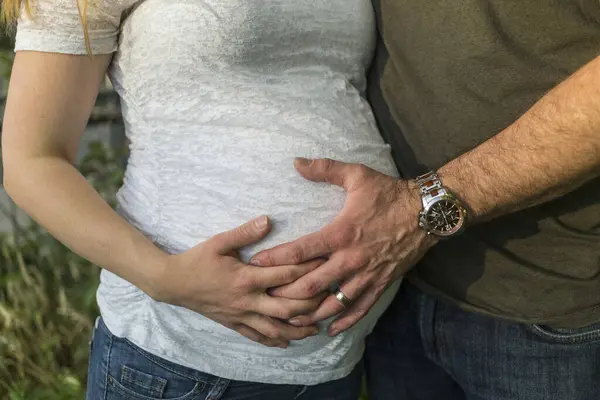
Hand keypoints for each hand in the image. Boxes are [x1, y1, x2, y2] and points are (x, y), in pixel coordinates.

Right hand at [154, 216, 324, 347]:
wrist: (172, 283)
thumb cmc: (197, 260)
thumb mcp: (219, 242)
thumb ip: (245, 232)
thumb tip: (268, 220)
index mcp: (246, 278)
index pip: (286, 275)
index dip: (308, 268)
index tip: (326, 262)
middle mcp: (248, 300)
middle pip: (287, 307)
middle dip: (311, 304)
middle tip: (329, 299)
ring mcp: (241, 315)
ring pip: (275, 328)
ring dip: (298, 329)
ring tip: (316, 327)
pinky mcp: (233, 324)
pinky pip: (257, 336)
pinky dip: (273, 340)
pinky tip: (287, 341)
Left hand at [251, 158, 437, 335]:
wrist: (427, 213)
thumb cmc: (390, 194)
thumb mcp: (358, 175)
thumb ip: (325, 168)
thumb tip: (297, 163)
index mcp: (342, 233)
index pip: (302, 250)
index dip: (276, 259)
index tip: (256, 264)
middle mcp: (352, 259)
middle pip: (313, 284)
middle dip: (287, 292)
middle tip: (266, 296)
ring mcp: (367, 275)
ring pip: (334, 303)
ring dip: (311, 312)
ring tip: (290, 318)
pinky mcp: (381, 284)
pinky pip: (360, 309)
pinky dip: (344, 321)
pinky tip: (329, 329)